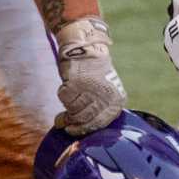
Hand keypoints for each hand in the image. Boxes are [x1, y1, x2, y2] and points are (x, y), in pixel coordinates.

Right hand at [52, 16, 125, 133]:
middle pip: (85, 119)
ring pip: (74, 111)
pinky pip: (65, 99)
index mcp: (116, 99)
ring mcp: (90, 90)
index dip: (85, 130)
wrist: (86, 46)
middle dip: (74, 124)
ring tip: (65, 109)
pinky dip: (63, 96)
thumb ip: (98, 109)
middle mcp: (105, 96)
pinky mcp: (75, 84)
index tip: (75, 131)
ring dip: (67, 111)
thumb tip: (81, 129)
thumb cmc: (95, 71)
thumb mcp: (106, 91)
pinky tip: (65, 90)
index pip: (100, 123)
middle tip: (66, 126)